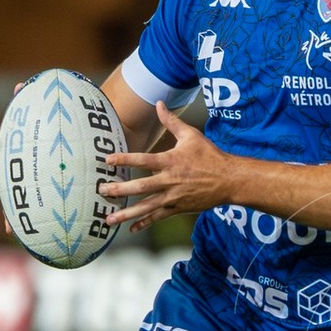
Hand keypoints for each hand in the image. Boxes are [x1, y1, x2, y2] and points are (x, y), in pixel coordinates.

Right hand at [0, 82, 25, 232]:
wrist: (38, 160)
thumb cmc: (31, 142)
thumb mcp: (28, 128)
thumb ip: (25, 106)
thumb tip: (23, 83)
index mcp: (3, 149)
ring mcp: (4, 183)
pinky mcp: (14, 197)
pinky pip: (12, 209)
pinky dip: (11, 219)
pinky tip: (11, 231)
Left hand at [102, 102, 235, 231]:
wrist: (229, 180)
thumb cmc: (210, 156)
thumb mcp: (191, 135)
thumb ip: (171, 121)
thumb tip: (159, 103)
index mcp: (170, 161)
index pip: (143, 160)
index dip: (124, 159)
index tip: (107, 160)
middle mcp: (169, 181)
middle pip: (140, 187)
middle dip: (119, 190)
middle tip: (102, 191)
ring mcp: (173, 197)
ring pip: (146, 206)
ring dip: (126, 213)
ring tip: (109, 218)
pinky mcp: (178, 208)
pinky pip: (158, 217)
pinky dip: (144, 222)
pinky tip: (132, 227)